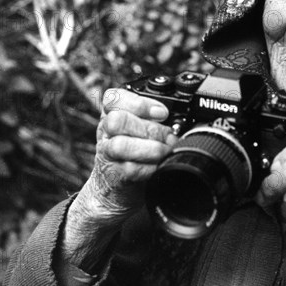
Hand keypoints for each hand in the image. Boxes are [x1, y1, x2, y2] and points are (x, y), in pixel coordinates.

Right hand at [72, 88, 177, 223]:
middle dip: (150, 128)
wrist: (117, 187)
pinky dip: (150, 168)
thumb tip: (179, 117)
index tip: (162, 113)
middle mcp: (106, 131)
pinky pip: (130, 169)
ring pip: (120, 145)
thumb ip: (154, 117)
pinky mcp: (114, 175)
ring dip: (151, 148)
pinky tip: (159, 166)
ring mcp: (107, 153)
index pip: (113, 98)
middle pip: (117, 120)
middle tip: (169, 136)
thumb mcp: (141, 127)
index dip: (139, 103)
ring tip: (166, 151)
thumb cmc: (135, 151)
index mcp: (113, 113)